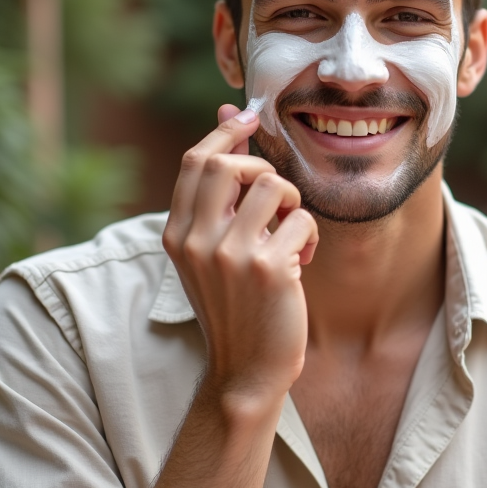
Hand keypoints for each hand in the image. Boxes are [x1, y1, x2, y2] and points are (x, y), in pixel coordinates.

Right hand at [162, 104, 318, 410]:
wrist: (244, 372)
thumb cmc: (235, 305)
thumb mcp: (212, 250)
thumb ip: (217, 192)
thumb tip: (229, 115)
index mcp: (177, 233)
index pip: (195, 160)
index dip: (226, 133)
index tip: (250, 117)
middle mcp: (197, 240)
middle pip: (227, 162)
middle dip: (262, 166)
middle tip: (276, 198)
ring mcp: (230, 255)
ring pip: (272, 184)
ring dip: (292, 203)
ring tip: (289, 233)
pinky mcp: (268, 269)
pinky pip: (302, 219)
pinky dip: (309, 235)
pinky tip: (301, 262)